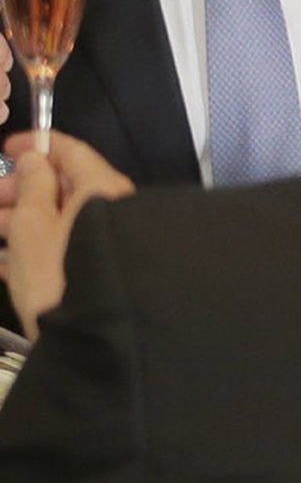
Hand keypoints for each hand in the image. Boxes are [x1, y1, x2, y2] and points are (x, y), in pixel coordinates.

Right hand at [1, 131, 134, 341]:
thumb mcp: (33, 225)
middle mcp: (109, 209)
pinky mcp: (89, 273)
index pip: (72, 152)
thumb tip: (34, 159)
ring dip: (16, 221)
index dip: (37, 145)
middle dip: (19, 190)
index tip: (5, 147)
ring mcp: (99, 243)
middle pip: (61, 187)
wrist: (95, 337)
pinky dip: (26, 250)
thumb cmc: (57, 271)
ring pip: (53, 220)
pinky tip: (2, 260)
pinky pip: (55, 250)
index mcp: (101, 189)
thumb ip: (32, 187)